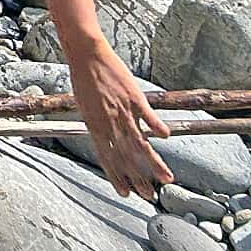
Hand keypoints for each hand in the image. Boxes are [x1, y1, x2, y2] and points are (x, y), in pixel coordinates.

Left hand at [69, 33, 171, 197]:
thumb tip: (107, 137)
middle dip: (137, 178)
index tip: (125, 193)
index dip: (116, 176)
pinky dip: (157, 127)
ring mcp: (122, 110)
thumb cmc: (84, 79)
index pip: (106, 157)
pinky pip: (148, 116)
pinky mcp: (134, 97)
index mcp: (94, 125)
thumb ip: (98, 123)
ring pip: (140, 143)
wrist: (86, 54)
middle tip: (148, 196)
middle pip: (124, 156)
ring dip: (153, 163)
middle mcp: (108, 122)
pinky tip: (166, 138)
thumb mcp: (85, 106)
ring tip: (166, 179)